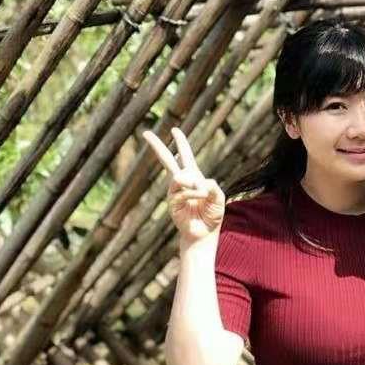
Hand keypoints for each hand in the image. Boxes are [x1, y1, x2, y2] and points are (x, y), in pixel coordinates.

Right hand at [143, 127, 225, 243]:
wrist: (205, 233)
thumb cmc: (212, 215)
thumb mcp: (218, 197)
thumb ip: (211, 185)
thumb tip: (196, 182)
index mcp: (194, 176)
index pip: (186, 156)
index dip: (181, 144)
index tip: (175, 130)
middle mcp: (181, 182)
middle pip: (167, 160)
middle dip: (157, 146)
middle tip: (145, 133)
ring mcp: (174, 192)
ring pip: (179, 176)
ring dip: (193, 183)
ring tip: (203, 194)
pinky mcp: (172, 202)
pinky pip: (182, 191)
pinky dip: (194, 193)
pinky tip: (200, 197)